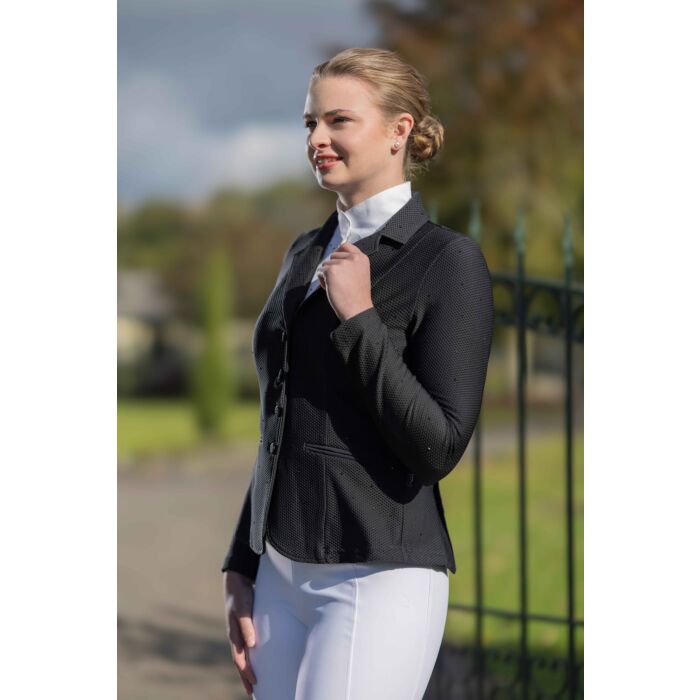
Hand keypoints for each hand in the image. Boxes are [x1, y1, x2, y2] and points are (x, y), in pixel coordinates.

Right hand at [223, 571, 257, 695]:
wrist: (236, 583)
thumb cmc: (241, 595)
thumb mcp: (243, 608)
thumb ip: (246, 625)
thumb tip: (251, 644)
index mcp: (234, 634)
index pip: (240, 659)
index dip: (246, 672)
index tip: (255, 682)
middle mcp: (235, 636)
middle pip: (240, 662)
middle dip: (245, 677)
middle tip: (253, 692)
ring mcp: (238, 633)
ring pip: (242, 657)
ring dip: (247, 671)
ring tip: (254, 684)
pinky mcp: (244, 629)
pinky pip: (246, 648)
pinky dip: (249, 658)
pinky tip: (256, 663)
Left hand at [318, 241, 373, 321]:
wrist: (357, 309)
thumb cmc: (357, 297)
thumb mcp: (360, 274)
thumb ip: (351, 264)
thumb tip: (335, 259)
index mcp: (362, 258)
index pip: (346, 246)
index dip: (338, 254)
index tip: (337, 263)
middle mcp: (353, 258)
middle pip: (333, 255)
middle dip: (332, 267)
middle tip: (339, 281)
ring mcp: (342, 263)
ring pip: (325, 264)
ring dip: (326, 275)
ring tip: (336, 287)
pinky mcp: (331, 270)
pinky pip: (320, 272)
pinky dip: (322, 281)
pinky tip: (330, 288)